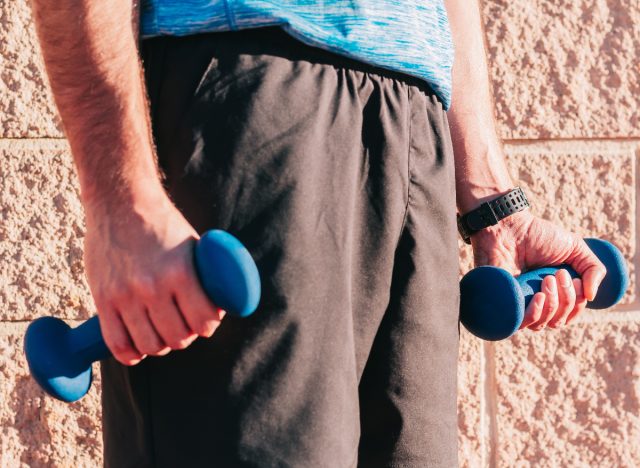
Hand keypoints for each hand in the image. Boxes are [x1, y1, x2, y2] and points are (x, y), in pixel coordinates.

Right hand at [83, 190, 222, 364]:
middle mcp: (153, 287)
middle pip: (177, 338)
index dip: (208, 325)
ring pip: (149, 345)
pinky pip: (117, 343)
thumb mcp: (191, 244)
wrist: (120, 201)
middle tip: (184, 328)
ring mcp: (125, 295)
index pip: (203, 321)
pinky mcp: (103, 299)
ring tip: (162, 336)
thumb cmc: (162, 222)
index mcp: (180, 273)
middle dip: (185, 337)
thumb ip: (202, 274)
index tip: (206, 322)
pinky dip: (130, 354)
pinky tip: (138, 350)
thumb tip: (219, 302)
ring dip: (160, 346)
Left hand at [470, 211, 606, 331]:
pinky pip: (520, 324)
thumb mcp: (575, 248)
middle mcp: (535, 302)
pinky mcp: (502, 304)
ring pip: (542, 324)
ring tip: (547, 279)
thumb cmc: (538, 236)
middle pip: (558, 321)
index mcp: (553, 293)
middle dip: (567, 299)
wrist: (509, 228)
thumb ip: (593, 269)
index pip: (570, 313)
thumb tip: (591, 297)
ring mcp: (518, 305)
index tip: (576, 280)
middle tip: (559, 274)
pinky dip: (535, 314)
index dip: (578, 303)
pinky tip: (539, 297)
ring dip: (553, 304)